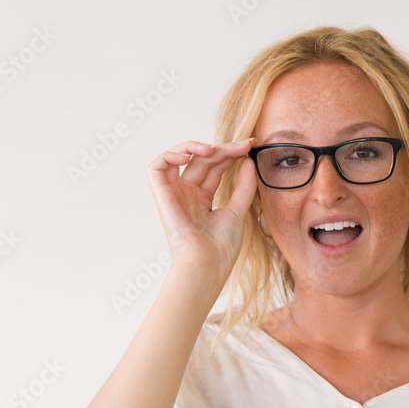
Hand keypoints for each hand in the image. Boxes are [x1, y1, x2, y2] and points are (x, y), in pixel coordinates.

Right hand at [146, 138, 257, 278]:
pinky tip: (192, 155)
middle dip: (224, 149)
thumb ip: (244, 186)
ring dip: (197, 147)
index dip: (231, 154)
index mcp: (203, 200)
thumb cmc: (221, 246)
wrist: (207, 263)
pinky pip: (157, 167)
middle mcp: (187, 194)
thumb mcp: (238, 210)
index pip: (216, 168)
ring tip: (216, 149)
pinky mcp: (161, 194)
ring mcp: (174, 193)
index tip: (250, 145)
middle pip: (203, 161)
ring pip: (181, 158)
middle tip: (244, 144)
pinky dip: (171, 155)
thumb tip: (248, 161)